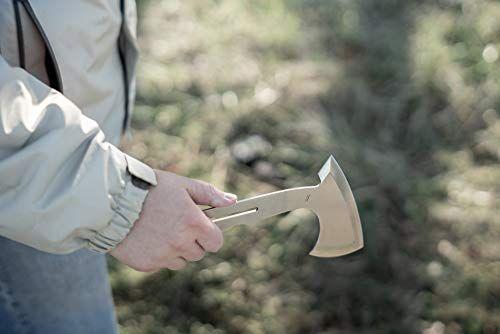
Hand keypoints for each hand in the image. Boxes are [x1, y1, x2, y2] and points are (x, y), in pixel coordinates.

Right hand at [109, 169, 236, 271]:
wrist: (111, 200)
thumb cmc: (149, 188)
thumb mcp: (182, 185)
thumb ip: (209, 194)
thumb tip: (232, 201)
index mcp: (193, 223)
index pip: (216, 242)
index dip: (211, 234)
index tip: (203, 226)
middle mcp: (180, 243)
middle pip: (199, 253)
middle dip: (193, 241)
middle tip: (177, 224)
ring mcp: (163, 255)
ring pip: (180, 261)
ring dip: (176, 250)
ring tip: (160, 229)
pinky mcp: (146, 264)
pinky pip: (160, 264)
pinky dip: (157, 254)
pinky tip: (146, 237)